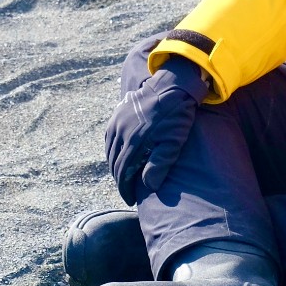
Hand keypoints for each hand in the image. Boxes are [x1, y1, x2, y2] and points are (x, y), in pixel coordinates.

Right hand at [103, 55, 206, 203]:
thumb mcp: (173, 141)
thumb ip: (160, 164)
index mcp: (134, 141)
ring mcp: (117, 121)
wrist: (172, 85)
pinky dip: (111, 150)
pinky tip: (116, 155)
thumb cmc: (176, 116)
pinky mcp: (117, 113)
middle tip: (126, 192)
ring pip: (109, 150)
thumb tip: (147, 186)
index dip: (125, 188)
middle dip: (119, 180)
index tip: (129, 200)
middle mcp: (121, 132)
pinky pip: (109, 137)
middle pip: (114, 163)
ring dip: (114, 166)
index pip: (123, 171)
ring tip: (122, 176)